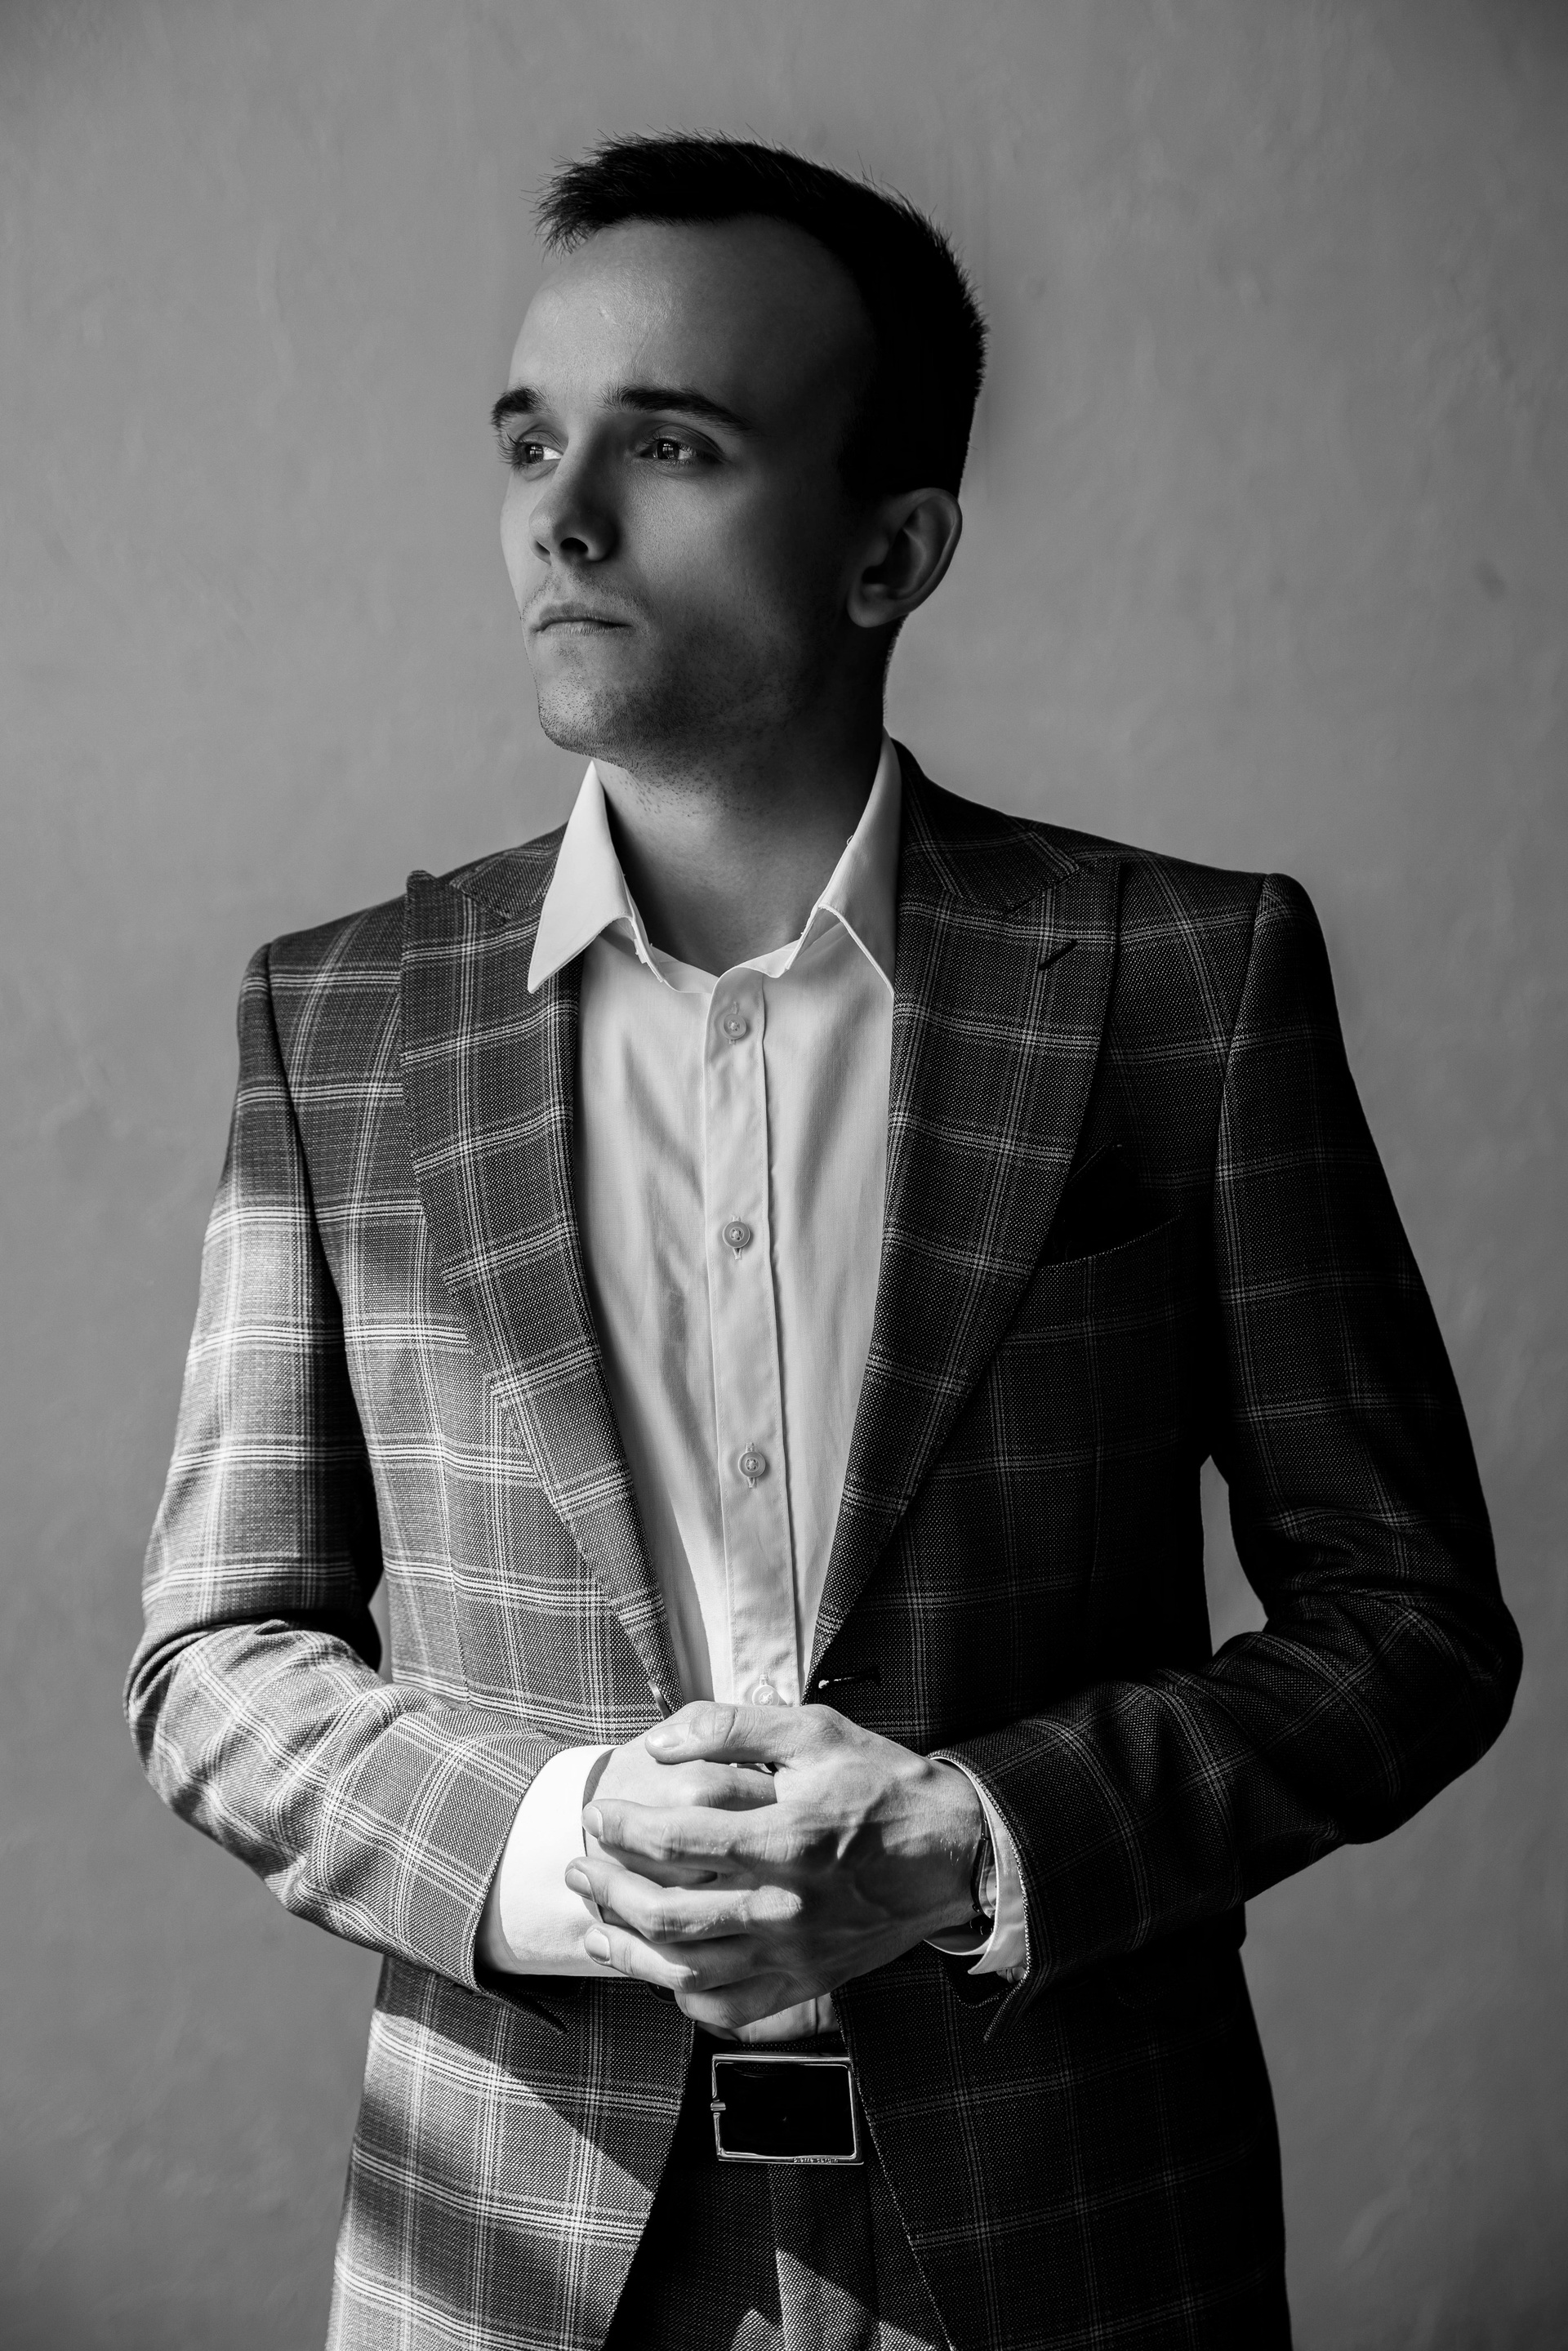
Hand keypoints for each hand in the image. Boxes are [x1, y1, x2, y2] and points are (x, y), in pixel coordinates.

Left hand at [564, 1700, 983, 2032]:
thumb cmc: (881, 1782)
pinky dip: (686, 1998)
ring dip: (630, 1949)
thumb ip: (734, 1727)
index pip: (677, 1843)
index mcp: (787, 1840)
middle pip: (670, 1915)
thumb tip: (661, 1742)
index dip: (623, 1829)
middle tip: (579, 1867)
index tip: (596, 1815)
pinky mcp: (809, 1982)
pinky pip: (733, 2009)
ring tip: (595, 1924)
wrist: (953, 1850)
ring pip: (689, 1971)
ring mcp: (797, 1954)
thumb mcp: (814, 1731)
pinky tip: (660, 1975)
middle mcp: (788, 1907)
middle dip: (609, 1890)